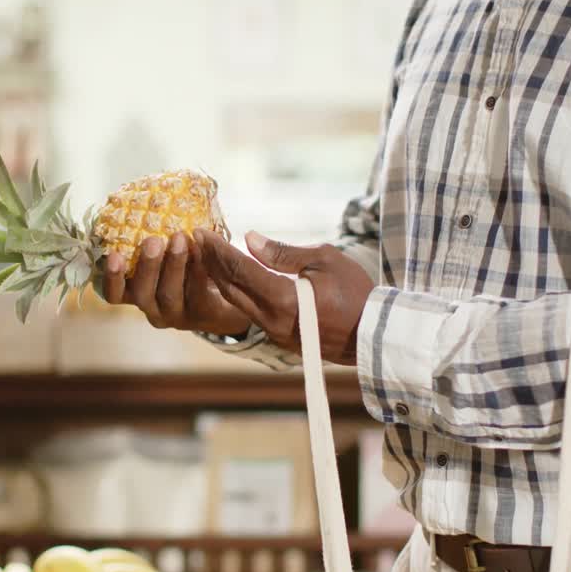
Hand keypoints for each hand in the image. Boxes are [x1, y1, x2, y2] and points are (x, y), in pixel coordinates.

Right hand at [103, 232, 252, 335]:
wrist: (227, 294)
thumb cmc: (188, 264)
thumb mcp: (167, 253)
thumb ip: (155, 239)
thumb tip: (146, 204)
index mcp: (137, 293)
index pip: (115, 294)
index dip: (112, 277)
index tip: (114, 254)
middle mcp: (152, 308)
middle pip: (141, 294)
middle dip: (147, 266)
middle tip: (153, 240)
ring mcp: (176, 315)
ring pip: (169, 294)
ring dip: (174, 264)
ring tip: (181, 238)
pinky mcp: (201, 315)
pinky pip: (197, 294)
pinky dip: (198, 270)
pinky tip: (202, 250)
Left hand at [195, 230, 373, 364]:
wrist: (373, 334)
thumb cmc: (355, 291)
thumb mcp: (324, 260)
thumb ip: (283, 252)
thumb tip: (250, 239)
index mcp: (284, 300)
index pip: (240, 270)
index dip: (218, 250)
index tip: (201, 232)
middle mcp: (273, 321)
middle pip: (230, 288)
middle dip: (211, 263)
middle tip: (197, 240)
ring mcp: (274, 334)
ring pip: (237, 303)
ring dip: (220, 279)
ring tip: (209, 255)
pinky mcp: (279, 339)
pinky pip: (249, 312)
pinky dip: (237, 292)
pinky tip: (232, 277)